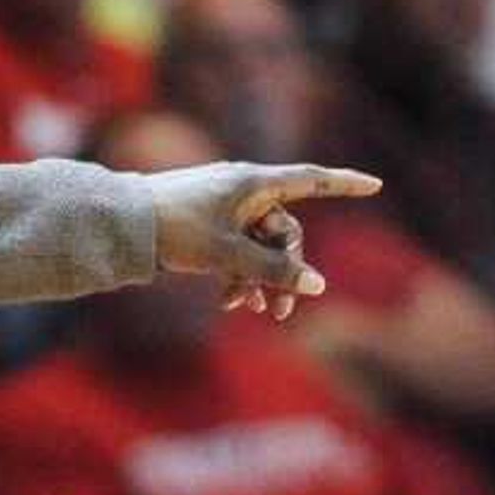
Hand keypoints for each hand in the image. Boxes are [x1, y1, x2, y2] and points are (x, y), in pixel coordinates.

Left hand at [141, 162, 379, 320]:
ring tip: (252, 311)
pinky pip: (237, 249)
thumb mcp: (228, 254)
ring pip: (260, 245)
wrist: (120, 225)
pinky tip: (231, 302)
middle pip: (284, 231)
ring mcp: (225, 208)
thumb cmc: (174, 228)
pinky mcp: (207, 226)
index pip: (311, 180)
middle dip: (285, 271)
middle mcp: (243, 191)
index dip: (344, 184)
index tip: (375, 185)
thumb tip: (318, 286)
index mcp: (254, 183)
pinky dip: (238, 272)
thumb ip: (274, 270)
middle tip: (280, 313)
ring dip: (260, 278)